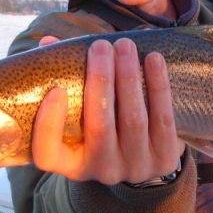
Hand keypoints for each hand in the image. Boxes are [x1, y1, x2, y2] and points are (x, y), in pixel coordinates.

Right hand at [32, 36, 184, 183]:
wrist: (150, 151)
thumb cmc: (106, 122)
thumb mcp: (83, 111)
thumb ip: (66, 79)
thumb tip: (49, 42)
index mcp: (71, 163)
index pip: (48, 154)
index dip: (49, 125)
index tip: (56, 89)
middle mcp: (102, 170)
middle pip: (99, 127)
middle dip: (100, 81)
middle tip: (100, 46)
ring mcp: (135, 167)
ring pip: (132, 120)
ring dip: (129, 77)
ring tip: (125, 45)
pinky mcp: (165, 159)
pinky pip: (162, 119)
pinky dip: (158, 86)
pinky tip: (153, 59)